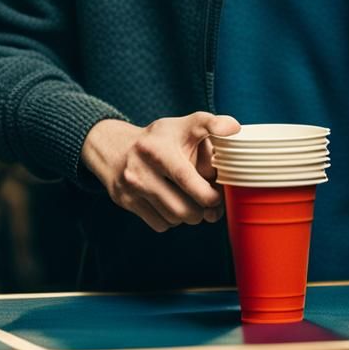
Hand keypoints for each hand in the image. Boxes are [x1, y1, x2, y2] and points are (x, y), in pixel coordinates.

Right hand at [81, 112, 239, 232]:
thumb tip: (234, 128)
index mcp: (157, 149)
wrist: (114, 148)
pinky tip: (170, 203)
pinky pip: (160, 225)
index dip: (209, 195)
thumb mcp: (182, 125)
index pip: (186, 179)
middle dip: (202, 210)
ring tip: (190, 200)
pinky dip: (171, 220)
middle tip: (208, 203)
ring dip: (188, 216)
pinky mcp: (126, 202)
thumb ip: (210, 124)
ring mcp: (131, 188)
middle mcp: (140, 169)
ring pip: (174, 219)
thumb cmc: (158, 139)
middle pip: (184, 210)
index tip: (217, 195)